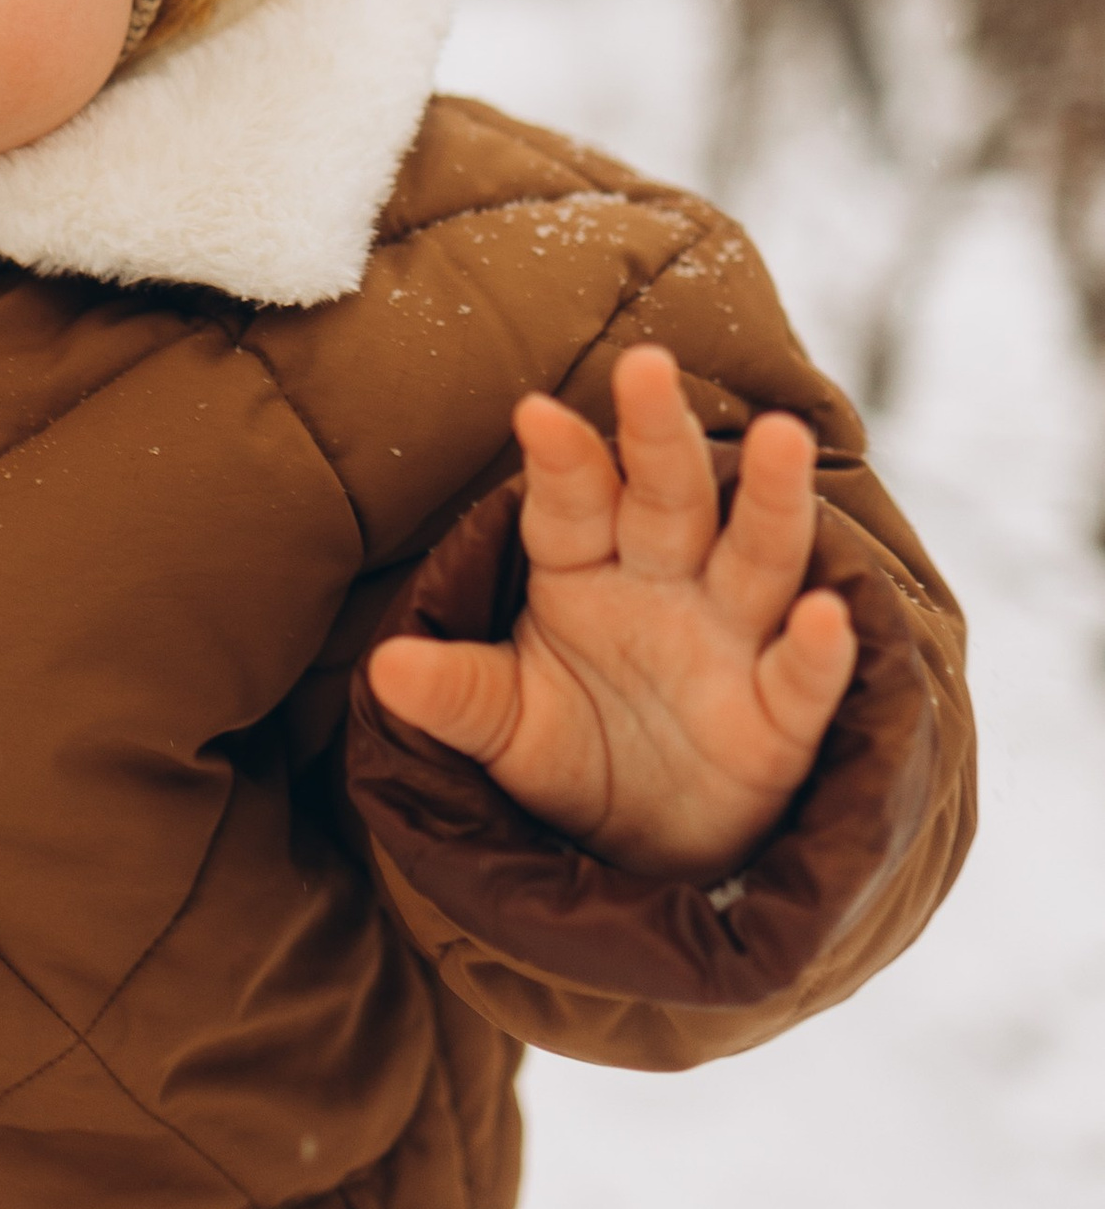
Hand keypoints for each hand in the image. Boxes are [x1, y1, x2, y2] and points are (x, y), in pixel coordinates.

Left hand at [366, 344, 858, 884]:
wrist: (648, 842)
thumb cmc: (575, 753)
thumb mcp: (504, 726)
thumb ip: (456, 694)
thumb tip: (385, 669)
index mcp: (587, 568)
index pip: (573, 501)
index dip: (561, 459)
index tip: (534, 413)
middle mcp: (668, 583)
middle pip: (669, 495)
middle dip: (659, 433)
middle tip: (647, 366)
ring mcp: (732, 640)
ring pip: (757, 554)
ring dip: (771, 499)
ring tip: (780, 438)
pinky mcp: (779, 715)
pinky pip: (800, 675)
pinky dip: (815, 648)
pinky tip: (823, 615)